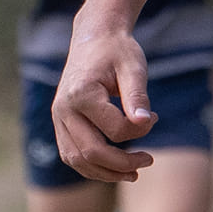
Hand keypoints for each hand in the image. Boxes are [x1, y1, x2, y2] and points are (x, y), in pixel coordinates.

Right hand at [52, 22, 157, 183]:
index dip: (140, 130)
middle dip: (122, 164)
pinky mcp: (60, 124)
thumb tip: (145, 122)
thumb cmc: (117, 51)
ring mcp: (57, 118)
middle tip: (149, 160)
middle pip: (91, 152)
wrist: (94, 38)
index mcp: (81, 94)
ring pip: (76, 160)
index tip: (154, 117)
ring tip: (133, 174)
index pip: (114, 130)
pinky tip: (114, 168)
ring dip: (105, 173)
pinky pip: (71, 154)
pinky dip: (92, 166)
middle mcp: (63, 109)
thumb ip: (138, 96)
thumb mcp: (133, 68)